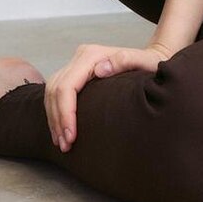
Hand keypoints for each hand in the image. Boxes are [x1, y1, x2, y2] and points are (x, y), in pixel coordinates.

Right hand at [44, 40, 173, 152]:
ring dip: (53, 118)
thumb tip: (99, 70)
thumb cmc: (149, 63)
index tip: (71, 136)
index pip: (67, 86)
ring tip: (61, 142)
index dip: (65, 113)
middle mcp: (81, 57)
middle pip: (55, 89)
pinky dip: (55, 112)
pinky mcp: (76, 73)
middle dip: (57, 119)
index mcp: (92, 55)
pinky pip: (57, 93)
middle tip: (65, 145)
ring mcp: (77, 64)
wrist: (151, 58)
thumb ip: (125, 60)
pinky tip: (60, 130)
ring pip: (52, 91)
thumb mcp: (144, 61)